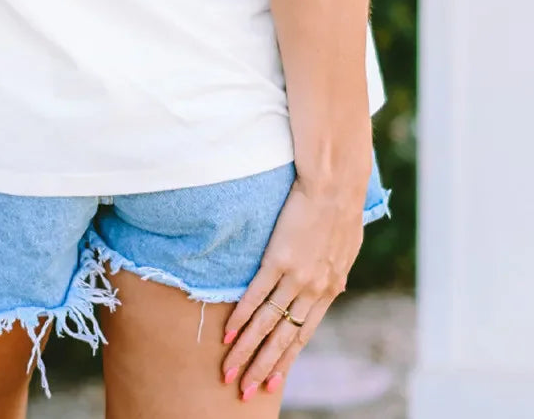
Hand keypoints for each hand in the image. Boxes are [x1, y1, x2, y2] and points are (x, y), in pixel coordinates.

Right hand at [220, 170, 366, 400]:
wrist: (335, 185)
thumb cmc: (342, 208)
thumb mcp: (346, 249)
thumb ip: (335, 272)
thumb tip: (332, 286)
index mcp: (330, 289)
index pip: (303, 334)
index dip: (285, 360)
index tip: (272, 382)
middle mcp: (313, 290)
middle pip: (283, 338)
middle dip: (262, 367)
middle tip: (244, 390)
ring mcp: (295, 277)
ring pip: (266, 323)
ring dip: (246, 350)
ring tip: (229, 370)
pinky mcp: (278, 259)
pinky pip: (256, 295)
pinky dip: (241, 316)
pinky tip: (229, 333)